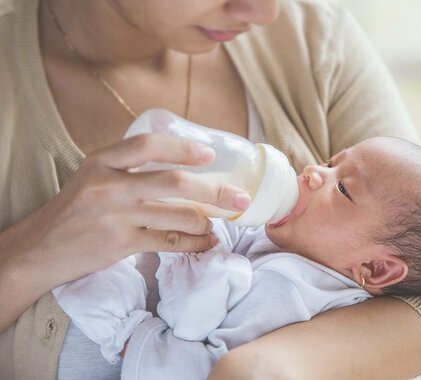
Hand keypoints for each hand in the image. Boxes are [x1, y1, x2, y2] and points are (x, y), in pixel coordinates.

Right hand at [0, 134, 249, 331]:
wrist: (39, 249)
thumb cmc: (75, 209)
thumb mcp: (94, 175)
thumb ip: (130, 166)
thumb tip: (185, 164)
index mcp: (101, 161)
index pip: (148, 144)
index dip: (184, 148)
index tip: (210, 155)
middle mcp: (107, 185)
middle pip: (173, 182)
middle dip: (215, 190)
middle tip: (240, 197)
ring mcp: (114, 216)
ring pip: (177, 215)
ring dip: (207, 220)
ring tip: (218, 222)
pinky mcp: (120, 244)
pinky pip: (169, 242)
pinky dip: (194, 243)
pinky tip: (206, 242)